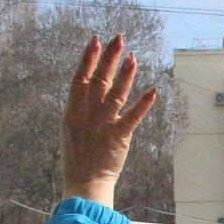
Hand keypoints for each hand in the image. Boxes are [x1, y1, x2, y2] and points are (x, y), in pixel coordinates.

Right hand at [63, 35, 157, 210]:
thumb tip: (86, 91)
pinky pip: (132, 117)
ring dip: (125, 75)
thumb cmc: (77, 160)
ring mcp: (102, 125)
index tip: (95, 41)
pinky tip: (152, 90)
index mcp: (71, 112)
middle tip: (118, 38)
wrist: (84, 185)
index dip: (87, 59)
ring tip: (133, 57)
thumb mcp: (71, 131)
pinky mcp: (118, 138)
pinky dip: (143, 104)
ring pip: (115, 94)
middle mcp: (86, 115)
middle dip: (108, 58)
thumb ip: (79, 111)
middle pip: (98, 80)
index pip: (79, 79)